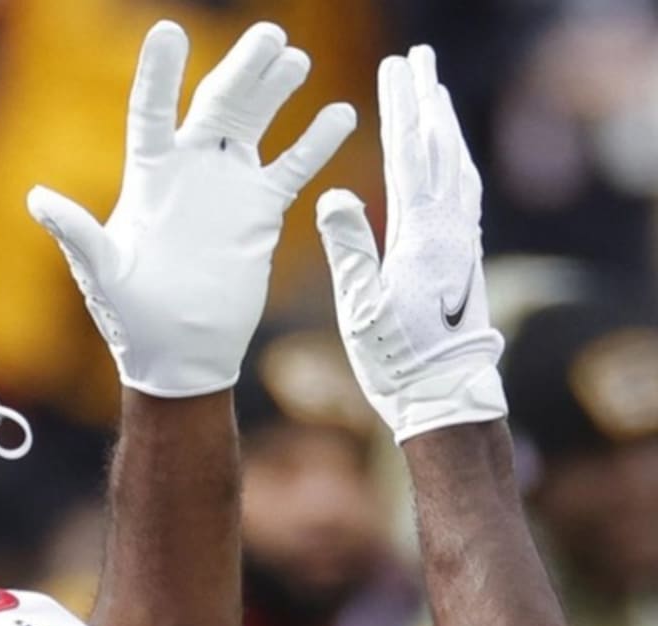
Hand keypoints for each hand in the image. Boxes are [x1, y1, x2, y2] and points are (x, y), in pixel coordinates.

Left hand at [28, 20, 355, 397]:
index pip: (153, 111)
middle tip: (268, 33)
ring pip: (255, 123)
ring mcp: (227, 188)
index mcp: (148, 177)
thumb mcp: (102, 273)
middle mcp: (189, 171)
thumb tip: (37, 199)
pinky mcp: (260, 214)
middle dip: (241, 68)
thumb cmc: (131, 318)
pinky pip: (291, 169)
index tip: (169, 30)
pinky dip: (314, 143)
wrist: (178, 356)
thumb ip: (77, 233)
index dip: (159, 74)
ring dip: (275, 90)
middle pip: (217, 104)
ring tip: (294, 57)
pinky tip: (340, 114)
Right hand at [316, 46, 506, 443]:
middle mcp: (450, 229)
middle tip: (418, 57)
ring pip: (459, 165)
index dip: (401, 108)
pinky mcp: (466, 255)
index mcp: (420, 236)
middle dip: (427, 98)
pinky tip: (454, 156)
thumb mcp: (361, 308)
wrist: (445, 393)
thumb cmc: (395, 358)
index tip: (394, 68)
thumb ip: (349, 248)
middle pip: (440, 147)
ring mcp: (463, 240)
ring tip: (435, 91)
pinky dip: (459, 159)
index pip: (408, 156)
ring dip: (446, 123)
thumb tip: (335, 192)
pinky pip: (467, 191)